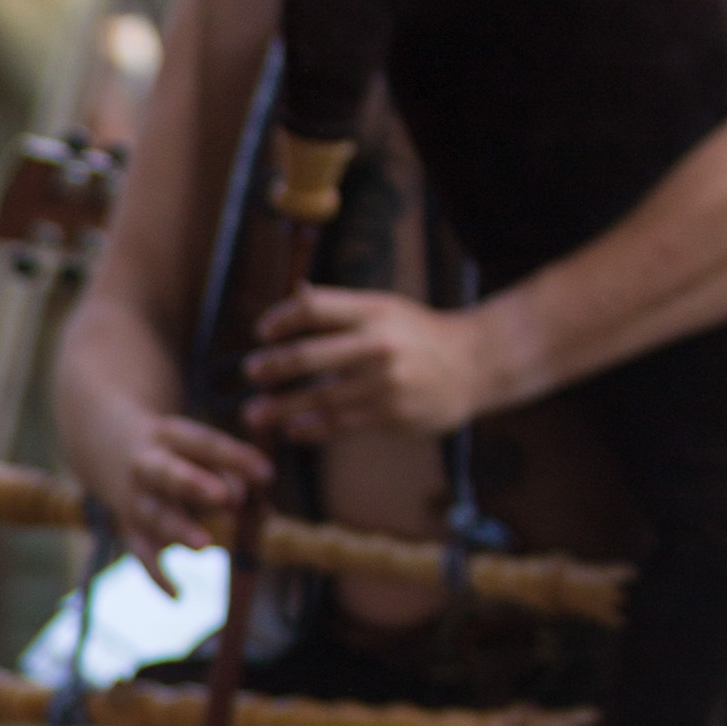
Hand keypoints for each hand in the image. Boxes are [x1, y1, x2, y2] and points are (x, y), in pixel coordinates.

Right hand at [83, 405, 267, 563]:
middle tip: (224, 496)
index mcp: (168, 436)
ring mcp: (133, 498)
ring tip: (205, 545)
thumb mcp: (196, 446)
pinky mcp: (128, 527)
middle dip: (192, 483)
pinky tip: (177, 595)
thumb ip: (230, 470)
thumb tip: (261, 505)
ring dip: (178, 529)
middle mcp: (145, 466)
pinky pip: (140, 553)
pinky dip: (155, 575)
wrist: (108, 448)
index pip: (203, 444)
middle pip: (166, 473)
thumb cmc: (175, 448)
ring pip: (153, 515)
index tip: (267, 474)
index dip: (235, 458)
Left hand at [244, 284, 499, 445]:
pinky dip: (311, 429)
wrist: (475, 364)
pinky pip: (341, 424)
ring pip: (319, 397)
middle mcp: (378, 343)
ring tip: (255, 414)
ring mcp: (386, 381)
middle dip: (272, 366)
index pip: (313, 308)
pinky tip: (293, 430)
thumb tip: (295, 295)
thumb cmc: (418, 334)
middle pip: (308, 355)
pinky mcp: (392, 414)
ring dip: (281, 408)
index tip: (262, 332)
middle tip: (251, 373)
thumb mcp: (385, 308)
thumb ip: (340, 307)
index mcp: (373, 310)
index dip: (281, 319)